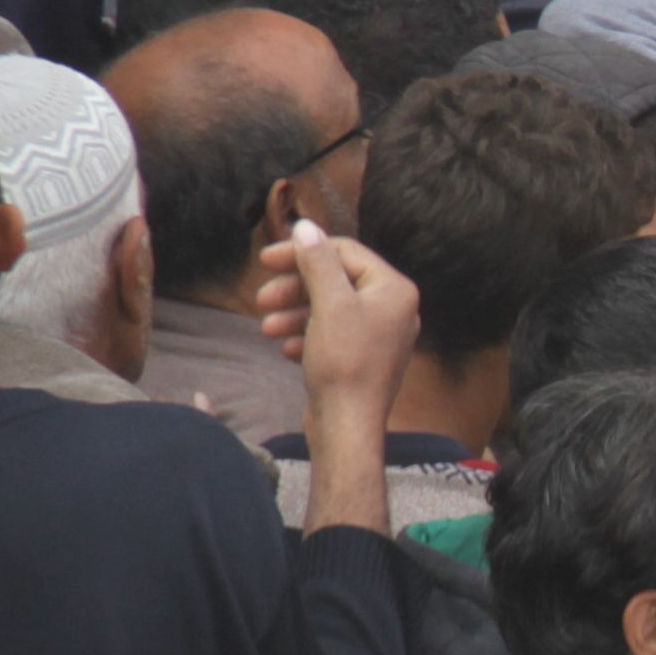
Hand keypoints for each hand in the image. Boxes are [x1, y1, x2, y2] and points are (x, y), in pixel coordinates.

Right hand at [273, 225, 423, 410]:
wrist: (347, 428)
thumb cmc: (343, 363)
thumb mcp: (328, 304)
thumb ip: (317, 261)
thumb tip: (306, 226)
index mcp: (394, 290)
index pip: (345, 253)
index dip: (303, 252)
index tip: (266, 259)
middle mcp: (393, 310)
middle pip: (336, 281)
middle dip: (295, 287)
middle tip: (261, 297)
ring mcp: (379, 337)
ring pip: (330, 310)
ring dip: (294, 313)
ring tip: (265, 326)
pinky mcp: (362, 360)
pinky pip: (332, 336)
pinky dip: (306, 336)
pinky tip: (284, 347)